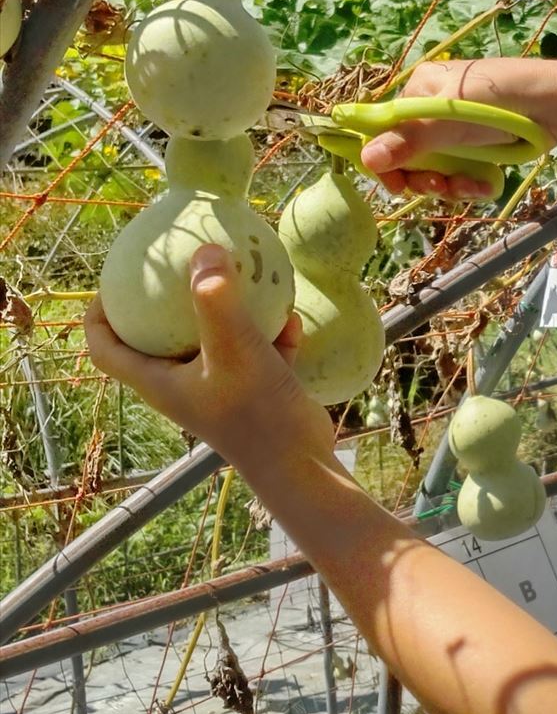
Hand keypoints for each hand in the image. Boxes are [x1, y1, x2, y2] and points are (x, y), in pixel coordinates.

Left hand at [85, 245, 333, 465]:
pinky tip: (290, 317)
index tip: (114, 279)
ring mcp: (221, 387)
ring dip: (226, 311)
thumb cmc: (257, 414)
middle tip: (180, 266)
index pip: (105, 349)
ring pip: (213, 340)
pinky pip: (257, 351)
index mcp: (159, 381)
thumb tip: (205, 249)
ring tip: (240, 279)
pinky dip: (270, 333)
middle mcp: (184, 383)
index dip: (98, 314)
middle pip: (157, 339)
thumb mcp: (235, 350)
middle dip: (164, 302)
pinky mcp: (256, 389)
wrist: (302, 464)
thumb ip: (217, 301)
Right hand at [361, 59, 543, 200]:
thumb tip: (366, 159)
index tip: (398, 188)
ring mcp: (457, 130)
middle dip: (425, 178)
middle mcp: (433, 109)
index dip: (388, 163)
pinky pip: (462, 173)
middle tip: (440, 187)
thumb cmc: (499, 101)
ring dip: (451, 186)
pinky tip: (487, 184)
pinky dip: (472, 184)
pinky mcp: (479, 148)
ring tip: (470, 186)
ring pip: (438, 170)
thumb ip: (410, 140)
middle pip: (411, 157)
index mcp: (419, 89)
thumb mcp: (450, 120)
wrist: (556, 106)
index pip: (386, 131)